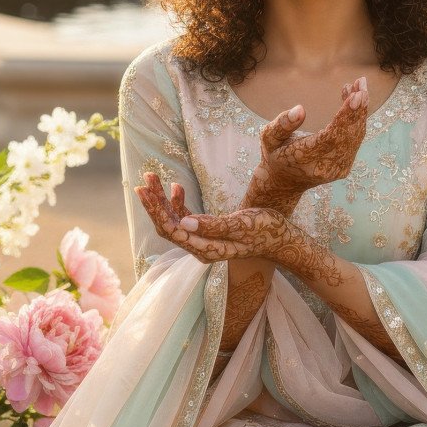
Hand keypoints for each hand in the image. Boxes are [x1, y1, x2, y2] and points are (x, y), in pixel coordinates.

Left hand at [135, 172, 288, 264]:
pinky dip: (178, 203)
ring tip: (153, 177)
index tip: (145, 189)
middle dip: (155, 202)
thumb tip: (184, 222)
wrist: (281, 238)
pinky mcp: (208, 231)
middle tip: (145, 178)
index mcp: (205, 248)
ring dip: (163, 200)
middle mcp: (200, 247)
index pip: (171, 229)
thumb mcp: (241, 225)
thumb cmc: (265, 230)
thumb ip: (213, 225)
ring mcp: (203, 240)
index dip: (156, 210)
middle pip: (168, 225)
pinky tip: (177, 187)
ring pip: (174, 220)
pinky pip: (185, 218)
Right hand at [252, 76, 368, 203]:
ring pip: (355, 135)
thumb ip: (282, 124)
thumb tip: (300, 109)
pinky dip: (357, 118)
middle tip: (362, 83)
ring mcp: (338, 168)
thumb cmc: (275, 153)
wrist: (284, 181)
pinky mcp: (344, 165)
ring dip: (360, 110)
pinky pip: (355, 138)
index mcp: (304, 158)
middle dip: (358, 109)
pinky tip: (354, 97)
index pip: (331, 136)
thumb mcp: (269, 137)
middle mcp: (325, 166)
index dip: (346, 116)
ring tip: (359, 85)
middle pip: (348, 135)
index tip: (356, 96)